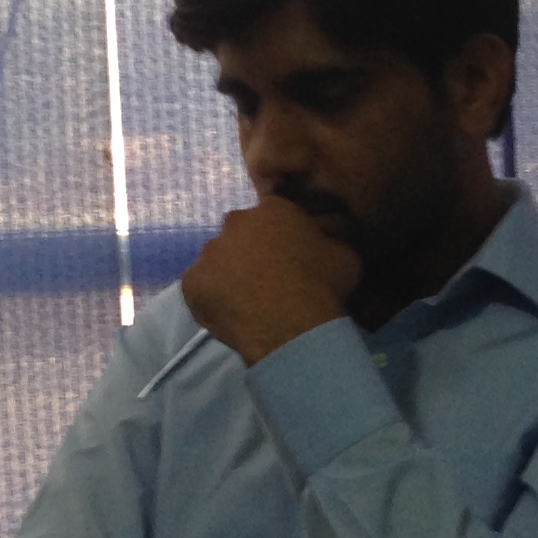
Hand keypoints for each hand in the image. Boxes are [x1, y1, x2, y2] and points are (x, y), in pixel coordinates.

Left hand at [180, 195, 359, 364]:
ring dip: (230, 274)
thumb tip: (328, 229)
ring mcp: (209, 252)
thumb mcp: (346, 254)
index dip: (282, 239)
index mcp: (272, 209)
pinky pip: (201, 288)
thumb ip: (331, 236)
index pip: (274, 217)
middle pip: (241, 235)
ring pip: (218, 261)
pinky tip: (232, 315)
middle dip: (251, 252)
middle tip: (268, 282)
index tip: (290, 261)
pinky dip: (212, 299)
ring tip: (249, 302)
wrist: (292, 327)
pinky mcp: (191, 283)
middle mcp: (235, 222)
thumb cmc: (324, 287)